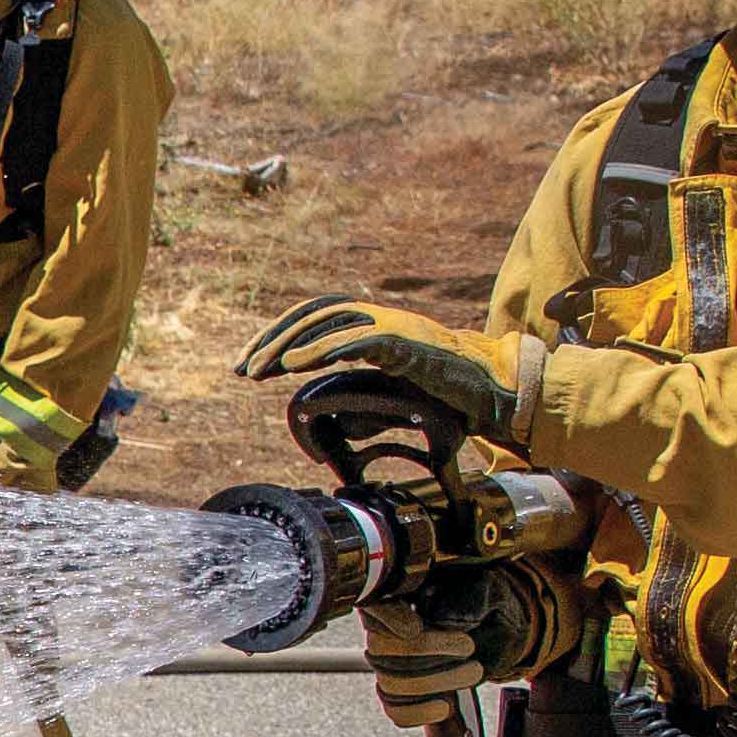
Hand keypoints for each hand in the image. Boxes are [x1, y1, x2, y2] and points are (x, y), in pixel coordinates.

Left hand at [236, 296, 526, 442]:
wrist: (494, 391)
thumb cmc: (449, 395)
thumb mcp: (397, 393)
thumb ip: (367, 398)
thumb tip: (340, 422)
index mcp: (374, 327)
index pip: (316, 319)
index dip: (280, 336)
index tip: (250, 364)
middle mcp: (380, 319)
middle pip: (313, 315)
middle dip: (272, 339)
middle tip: (243, 368)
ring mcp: (394, 327)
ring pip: (328, 322)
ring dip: (287, 345)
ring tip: (258, 369)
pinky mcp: (407, 344)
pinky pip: (357, 339)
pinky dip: (322, 349)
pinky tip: (294, 366)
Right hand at [359, 595, 491, 736]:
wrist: (489, 629)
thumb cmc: (480, 605)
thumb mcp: (479, 592)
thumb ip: (464, 600)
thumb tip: (445, 620)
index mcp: (393, 599)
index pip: (376, 607)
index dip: (389, 619)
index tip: (414, 629)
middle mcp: (380, 632)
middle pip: (382, 648)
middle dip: (429, 651)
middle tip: (469, 647)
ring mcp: (386, 666)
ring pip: (391, 683)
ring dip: (436, 682)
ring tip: (472, 673)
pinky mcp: (398, 694)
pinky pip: (396, 710)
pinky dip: (419, 713)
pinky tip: (445, 707)